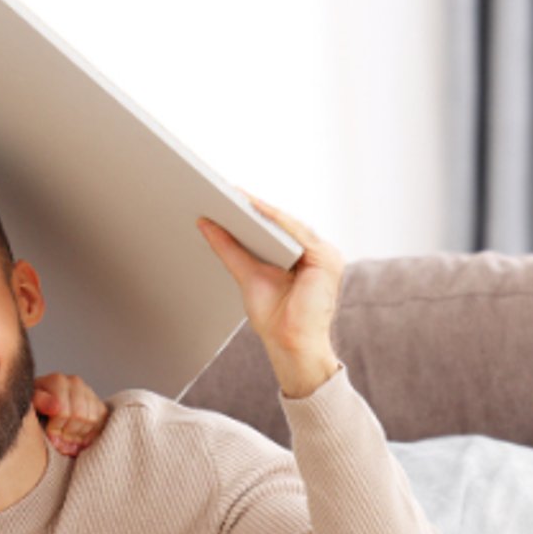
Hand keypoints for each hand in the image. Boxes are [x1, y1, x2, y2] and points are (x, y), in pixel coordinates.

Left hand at [33, 372, 108, 456]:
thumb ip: (39, 402)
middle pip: (80, 416)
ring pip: (92, 420)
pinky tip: (77, 438)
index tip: (50, 435)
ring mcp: (89, 392)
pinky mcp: (99, 404)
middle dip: (68, 432)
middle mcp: (75, 382)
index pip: (63, 410)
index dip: (56, 427)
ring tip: (67, 440)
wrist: (43, 412)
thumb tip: (56, 407)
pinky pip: (101, 422)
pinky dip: (90, 435)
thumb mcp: (29, 406)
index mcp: (56, 381)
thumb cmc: (33, 409)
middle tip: (59, 441)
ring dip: (79, 435)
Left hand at [197, 197, 342, 397]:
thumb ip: (229, 248)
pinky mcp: (326, 259)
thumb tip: (205, 222)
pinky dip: (275, 219)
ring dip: (262, 208)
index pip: (276, 227)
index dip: (251, 211)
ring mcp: (325, 254)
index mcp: (303, 256)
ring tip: (234, 194)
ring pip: (289, 223)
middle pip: (282, 223)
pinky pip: (296, 232)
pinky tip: (254, 208)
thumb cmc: (275, 318)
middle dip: (254, 206)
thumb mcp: (246, 275)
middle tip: (224, 188)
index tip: (224, 194)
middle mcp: (317, 252)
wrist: (292, 345)